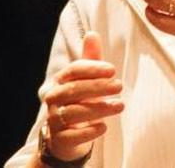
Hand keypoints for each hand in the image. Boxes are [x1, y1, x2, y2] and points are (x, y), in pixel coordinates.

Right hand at [41, 31, 122, 160]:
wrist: (66, 135)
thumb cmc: (80, 100)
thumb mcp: (87, 80)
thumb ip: (91, 59)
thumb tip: (92, 34)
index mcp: (60, 81)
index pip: (73, 70)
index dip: (92, 68)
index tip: (112, 70)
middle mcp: (54, 99)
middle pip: (73, 90)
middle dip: (98, 87)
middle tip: (120, 86)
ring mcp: (54, 120)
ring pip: (74, 113)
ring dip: (98, 108)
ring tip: (120, 105)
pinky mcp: (60, 139)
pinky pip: (72, 136)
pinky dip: (88, 132)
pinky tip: (104, 126)